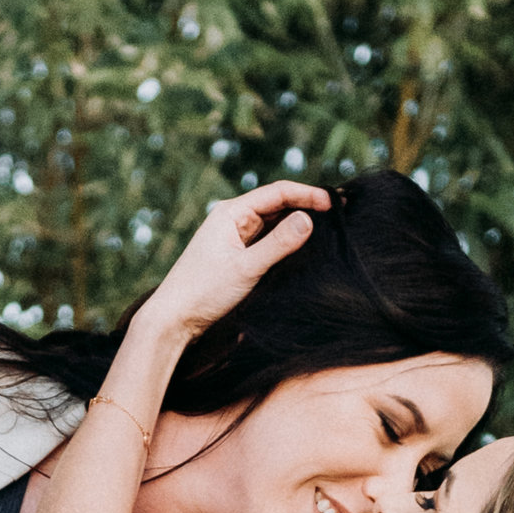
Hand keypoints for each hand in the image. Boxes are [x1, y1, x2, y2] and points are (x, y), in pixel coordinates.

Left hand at [145, 184, 329, 342]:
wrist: (173, 319)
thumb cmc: (203, 292)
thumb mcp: (246, 268)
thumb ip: (278, 244)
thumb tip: (309, 220)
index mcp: (231, 213)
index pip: (277, 193)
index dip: (308, 194)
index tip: (334, 203)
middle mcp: (232, 219)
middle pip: (276, 204)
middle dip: (306, 205)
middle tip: (340, 211)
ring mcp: (233, 237)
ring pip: (272, 223)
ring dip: (297, 223)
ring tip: (328, 226)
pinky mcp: (234, 255)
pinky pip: (265, 240)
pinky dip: (285, 240)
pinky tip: (302, 246)